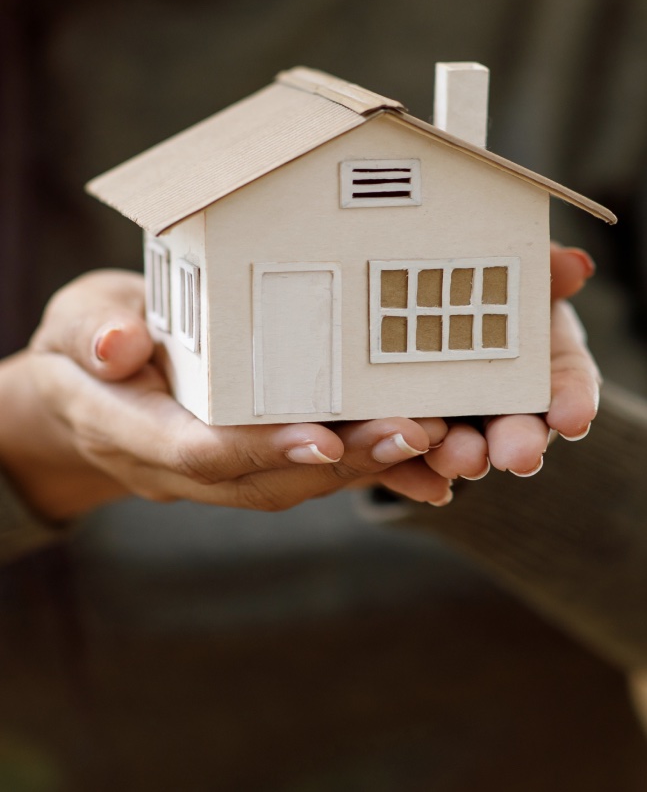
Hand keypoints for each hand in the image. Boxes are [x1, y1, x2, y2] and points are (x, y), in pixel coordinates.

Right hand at [0, 271, 447, 519]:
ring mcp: (220, 472)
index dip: (263, 448)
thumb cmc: (85, 349)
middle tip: (415, 432)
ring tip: (438, 440)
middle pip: (268, 479)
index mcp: (133, 430)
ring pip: (298, 484)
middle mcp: (183, 466)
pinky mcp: (250, 463)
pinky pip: (308, 475)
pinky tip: (427, 464)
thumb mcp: (76, 323)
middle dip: (345, 461)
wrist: (87, 398)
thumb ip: (93, 334)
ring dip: (369, 468)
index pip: (200, 452)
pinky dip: (367, 472)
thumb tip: (121, 346)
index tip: (325, 436)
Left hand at [373, 243, 600, 501]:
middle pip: (517, 428)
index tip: (573, 417)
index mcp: (538, 362)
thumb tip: (574, 264)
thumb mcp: (509, 269)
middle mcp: (502, 400)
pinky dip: (414, 469)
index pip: (566, 385)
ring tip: (462, 460)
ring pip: (464, 446)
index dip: (572, 402)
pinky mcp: (406, 430)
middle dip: (519, 441)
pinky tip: (419, 479)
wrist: (405, 297)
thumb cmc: (471, 277)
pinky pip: (409, 454)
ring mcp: (456, 420)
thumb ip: (538, 270)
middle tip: (519, 456)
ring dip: (465, 456)